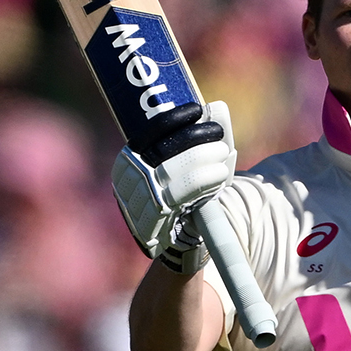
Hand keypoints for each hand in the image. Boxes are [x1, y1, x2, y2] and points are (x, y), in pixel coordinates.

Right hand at [112, 101, 236, 260]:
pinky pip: (184, 194)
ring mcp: (139, 199)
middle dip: (196, 137)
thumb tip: (217, 109)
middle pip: (165, 149)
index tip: (198, 110)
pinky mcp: (155, 219)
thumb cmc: (175, 195)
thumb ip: (191, 142)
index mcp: (128, 160)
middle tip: (218, 134)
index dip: (175, 118)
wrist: (167, 240)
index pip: (150, 132)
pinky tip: (220, 175)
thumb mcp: (175, 168)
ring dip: (206, 159)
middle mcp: (129, 178)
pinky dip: (207, 180)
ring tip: (222, 155)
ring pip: (176, 171)